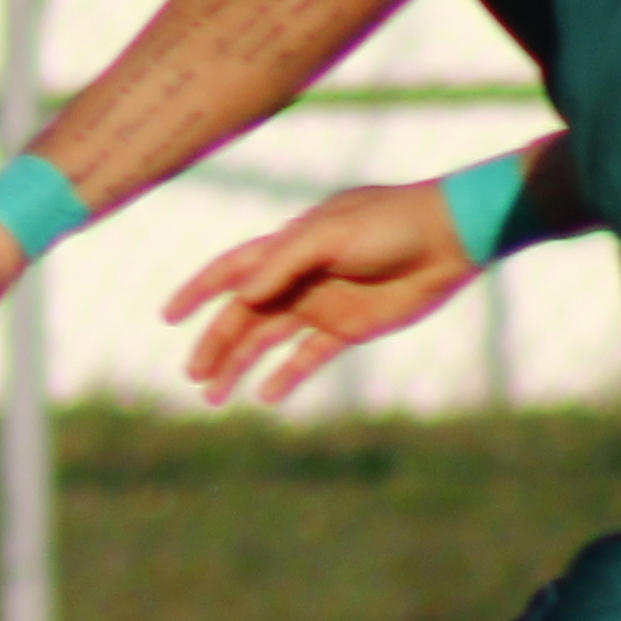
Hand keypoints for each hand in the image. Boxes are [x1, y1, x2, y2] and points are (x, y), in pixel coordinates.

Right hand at [163, 181, 485, 407]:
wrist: (450, 238)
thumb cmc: (389, 223)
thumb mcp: (332, 233)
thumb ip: (284, 261)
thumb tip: (242, 295)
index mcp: (286, 247)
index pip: (230, 272)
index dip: (198, 292)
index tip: (169, 316)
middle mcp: (297, 278)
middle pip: (243, 316)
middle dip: (215, 344)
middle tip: (193, 376)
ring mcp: (321, 305)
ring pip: (268, 341)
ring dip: (240, 365)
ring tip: (214, 396)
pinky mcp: (349, 329)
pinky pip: (308, 357)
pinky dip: (286, 376)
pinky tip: (266, 396)